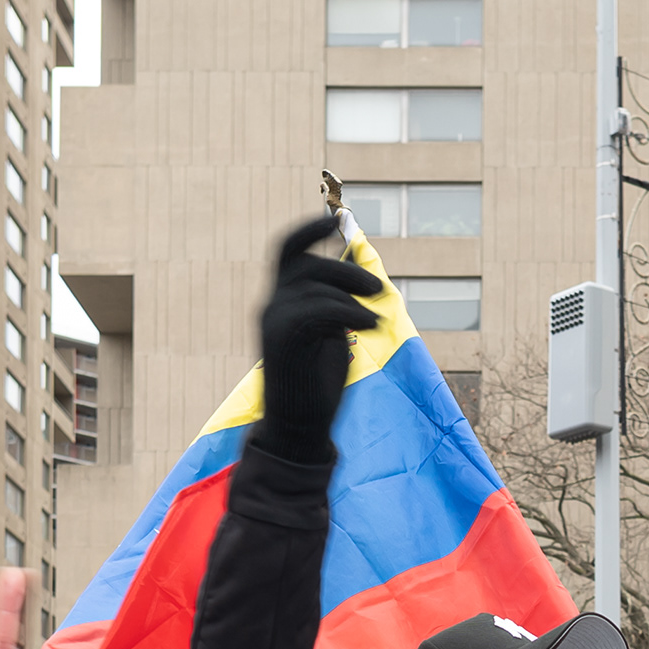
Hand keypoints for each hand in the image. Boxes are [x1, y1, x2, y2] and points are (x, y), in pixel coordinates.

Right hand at [254, 215, 385, 458]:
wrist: (297, 428)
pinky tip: (371, 324)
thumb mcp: (330, 334)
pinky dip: (350, 312)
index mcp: (280, 301)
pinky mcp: (284, 340)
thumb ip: (336, 302)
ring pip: (315, 286)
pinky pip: (320, 310)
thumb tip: (360, 273)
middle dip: (345, 269)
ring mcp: (274, 322)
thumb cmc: (316, 384)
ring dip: (353, 293)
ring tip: (377, 312)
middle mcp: (271, 306)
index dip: (310, 230)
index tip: (339, 220)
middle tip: (378, 288)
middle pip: (307, 264)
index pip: (287, 250)